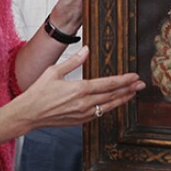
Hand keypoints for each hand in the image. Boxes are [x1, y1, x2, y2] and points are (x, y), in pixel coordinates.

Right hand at [15, 46, 145, 129]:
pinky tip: (115, 103)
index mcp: (79, 89)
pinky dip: (109, 107)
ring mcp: (83, 114)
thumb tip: (86, 49)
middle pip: (112, 96)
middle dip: (128, 89)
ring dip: (122, 99)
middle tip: (141, 84)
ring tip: (133, 94)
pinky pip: (99, 114)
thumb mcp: (54, 71)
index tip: (134, 76)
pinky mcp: (80, 121)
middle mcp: (84, 103)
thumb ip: (73, 61)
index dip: (123, 80)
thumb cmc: (39, 92)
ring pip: (108, 106)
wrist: (29, 114)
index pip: (107, 84)